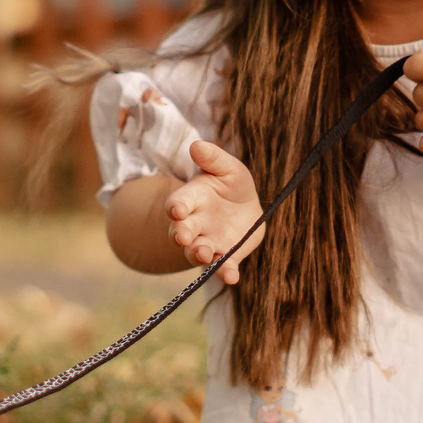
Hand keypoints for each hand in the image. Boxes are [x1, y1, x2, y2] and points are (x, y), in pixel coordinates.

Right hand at [165, 142, 264, 283]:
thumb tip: (196, 145)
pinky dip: (225, 273)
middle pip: (181, 231)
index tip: (176, 210)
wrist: (246, 207)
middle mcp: (195, 223)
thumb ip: (213, 158)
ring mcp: (208, 241)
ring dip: (198, 254)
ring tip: (203, 253)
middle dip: (181, 234)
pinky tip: (231, 277)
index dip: (176, 207)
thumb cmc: (231, 183)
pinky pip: (223, 266)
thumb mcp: (227, 167)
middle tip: (184, 236)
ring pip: (196, 252)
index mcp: (192, 199)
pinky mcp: (226, 255)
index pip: (178, 203)